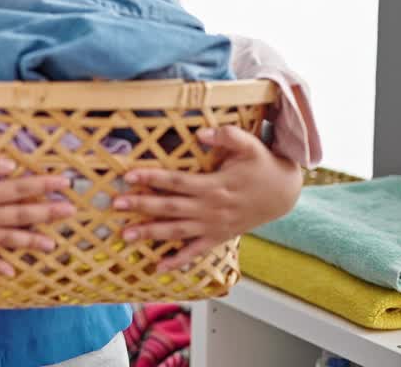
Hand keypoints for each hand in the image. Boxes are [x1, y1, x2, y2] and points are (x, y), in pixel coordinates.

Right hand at [0, 150, 75, 276]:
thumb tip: (12, 166)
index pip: (20, 188)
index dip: (45, 185)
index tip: (66, 183)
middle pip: (20, 215)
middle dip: (48, 213)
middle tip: (71, 213)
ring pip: (6, 240)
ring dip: (30, 241)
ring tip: (51, 244)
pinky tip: (11, 271)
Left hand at [112, 126, 303, 271]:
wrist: (284, 194)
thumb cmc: (262, 166)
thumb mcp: (250, 145)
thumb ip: (227, 136)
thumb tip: (202, 133)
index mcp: (214, 186)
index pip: (177, 182)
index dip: (152, 178)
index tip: (129, 175)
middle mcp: (211, 209)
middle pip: (171, 208)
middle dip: (142, 206)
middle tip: (116, 204)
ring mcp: (214, 226)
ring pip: (177, 232)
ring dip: (151, 233)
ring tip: (126, 235)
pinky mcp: (219, 237)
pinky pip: (196, 252)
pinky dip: (178, 261)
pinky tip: (159, 266)